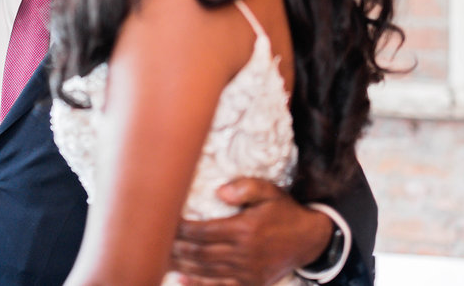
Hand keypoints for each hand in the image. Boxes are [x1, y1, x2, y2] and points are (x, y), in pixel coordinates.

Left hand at [169, 177, 331, 285]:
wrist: (310, 240)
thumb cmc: (284, 211)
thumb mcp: (269, 191)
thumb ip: (245, 188)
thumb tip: (219, 191)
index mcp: (245, 230)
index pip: (203, 231)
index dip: (180, 228)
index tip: (163, 221)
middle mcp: (244, 254)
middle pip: (200, 253)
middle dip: (175, 248)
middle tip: (152, 241)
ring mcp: (247, 272)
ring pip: (206, 271)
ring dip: (182, 266)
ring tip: (159, 258)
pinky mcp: (251, 283)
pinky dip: (200, 284)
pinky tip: (182, 280)